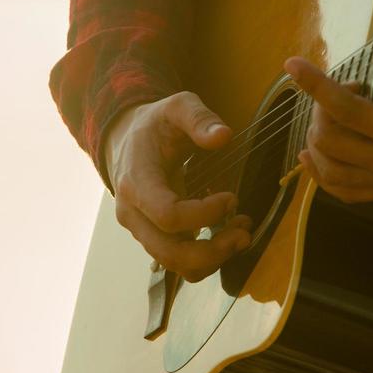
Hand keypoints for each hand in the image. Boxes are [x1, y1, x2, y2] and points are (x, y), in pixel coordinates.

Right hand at [105, 92, 252, 281]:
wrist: (127, 143)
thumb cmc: (155, 126)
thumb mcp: (176, 107)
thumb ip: (198, 117)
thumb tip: (223, 136)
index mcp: (136, 182)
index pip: (167, 214)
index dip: (204, 214)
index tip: (231, 197)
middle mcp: (133, 213)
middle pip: (169, 252)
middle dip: (212, 251)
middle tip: (245, 233)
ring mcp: (142, 230)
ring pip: (175, 264)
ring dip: (214, 258)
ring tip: (242, 234)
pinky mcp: (155, 239)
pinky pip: (180, 262)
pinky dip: (208, 258)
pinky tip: (229, 234)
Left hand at [284, 35, 372, 205]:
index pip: (347, 110)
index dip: (315, 86)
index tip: (293, 64)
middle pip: (328, 143)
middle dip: (318, 111)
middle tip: (338, 89)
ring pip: (331, 173)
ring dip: (316, 143)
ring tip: (324, 117)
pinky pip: (348, 193)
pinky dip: (323, 176)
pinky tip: (313, 157)